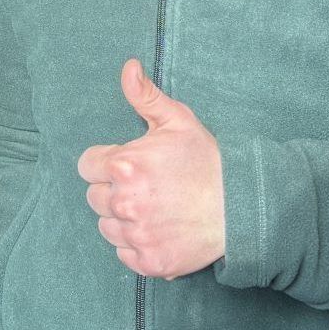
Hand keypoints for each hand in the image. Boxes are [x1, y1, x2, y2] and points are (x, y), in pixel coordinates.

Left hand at [77, 59, 225, 278]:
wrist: (242, 206)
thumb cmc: (207, 161)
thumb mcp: (178, 120)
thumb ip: (145, 96)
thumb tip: (127, 68)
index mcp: (124, 166)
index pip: (87, 166)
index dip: (105, 164)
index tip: (126, 166)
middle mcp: (124, 202)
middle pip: (94, 198)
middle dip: (113, 191)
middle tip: (145, 187)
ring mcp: (136, 235)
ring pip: (106, 227)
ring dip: (122, 219)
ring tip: (153, 208)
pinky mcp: (149, 262)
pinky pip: (123, 253)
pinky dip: (136, 245)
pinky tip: (158, 229)